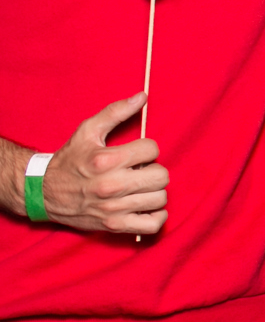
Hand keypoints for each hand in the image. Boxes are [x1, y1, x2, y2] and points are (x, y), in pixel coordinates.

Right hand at [29, 94, 168, 234]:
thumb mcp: (88, 131)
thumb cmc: (70, 159)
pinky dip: (157, 216)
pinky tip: (148, 205)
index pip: (152, 149)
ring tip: (140, 186)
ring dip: (155, 191)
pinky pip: (152, 224)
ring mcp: (114, 208)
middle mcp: (111, 185)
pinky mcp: (115, 225)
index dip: (147, 149)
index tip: (137, 153)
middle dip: (153, 169)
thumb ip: (116, 112)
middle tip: (140, 170)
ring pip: (160, 198)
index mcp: (106, 160)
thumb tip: (143, 96)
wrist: (45, 192)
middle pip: (161, 175)